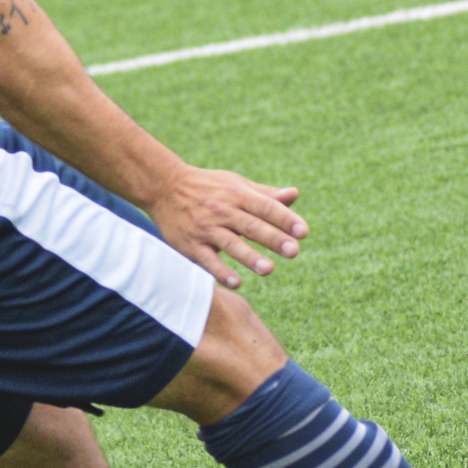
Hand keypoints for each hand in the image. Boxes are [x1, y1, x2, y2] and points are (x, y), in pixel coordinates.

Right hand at [147, 166, 306, 288]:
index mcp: (237, 194)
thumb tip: (294, 195)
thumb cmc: (207, 187)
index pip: (265, 207)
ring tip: (268, 269)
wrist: (163, 187)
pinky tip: (236, 282)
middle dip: (273, 238)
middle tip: (293, 251)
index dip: (285, 219)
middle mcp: (223, 210)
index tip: (303, 232)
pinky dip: (220, 271)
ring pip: (230, 243)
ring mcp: (206, 228)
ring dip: (249, 257)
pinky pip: (207, 259)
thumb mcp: (235, 185)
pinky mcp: (191, 244)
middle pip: (251, 225)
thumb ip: (265, 195)